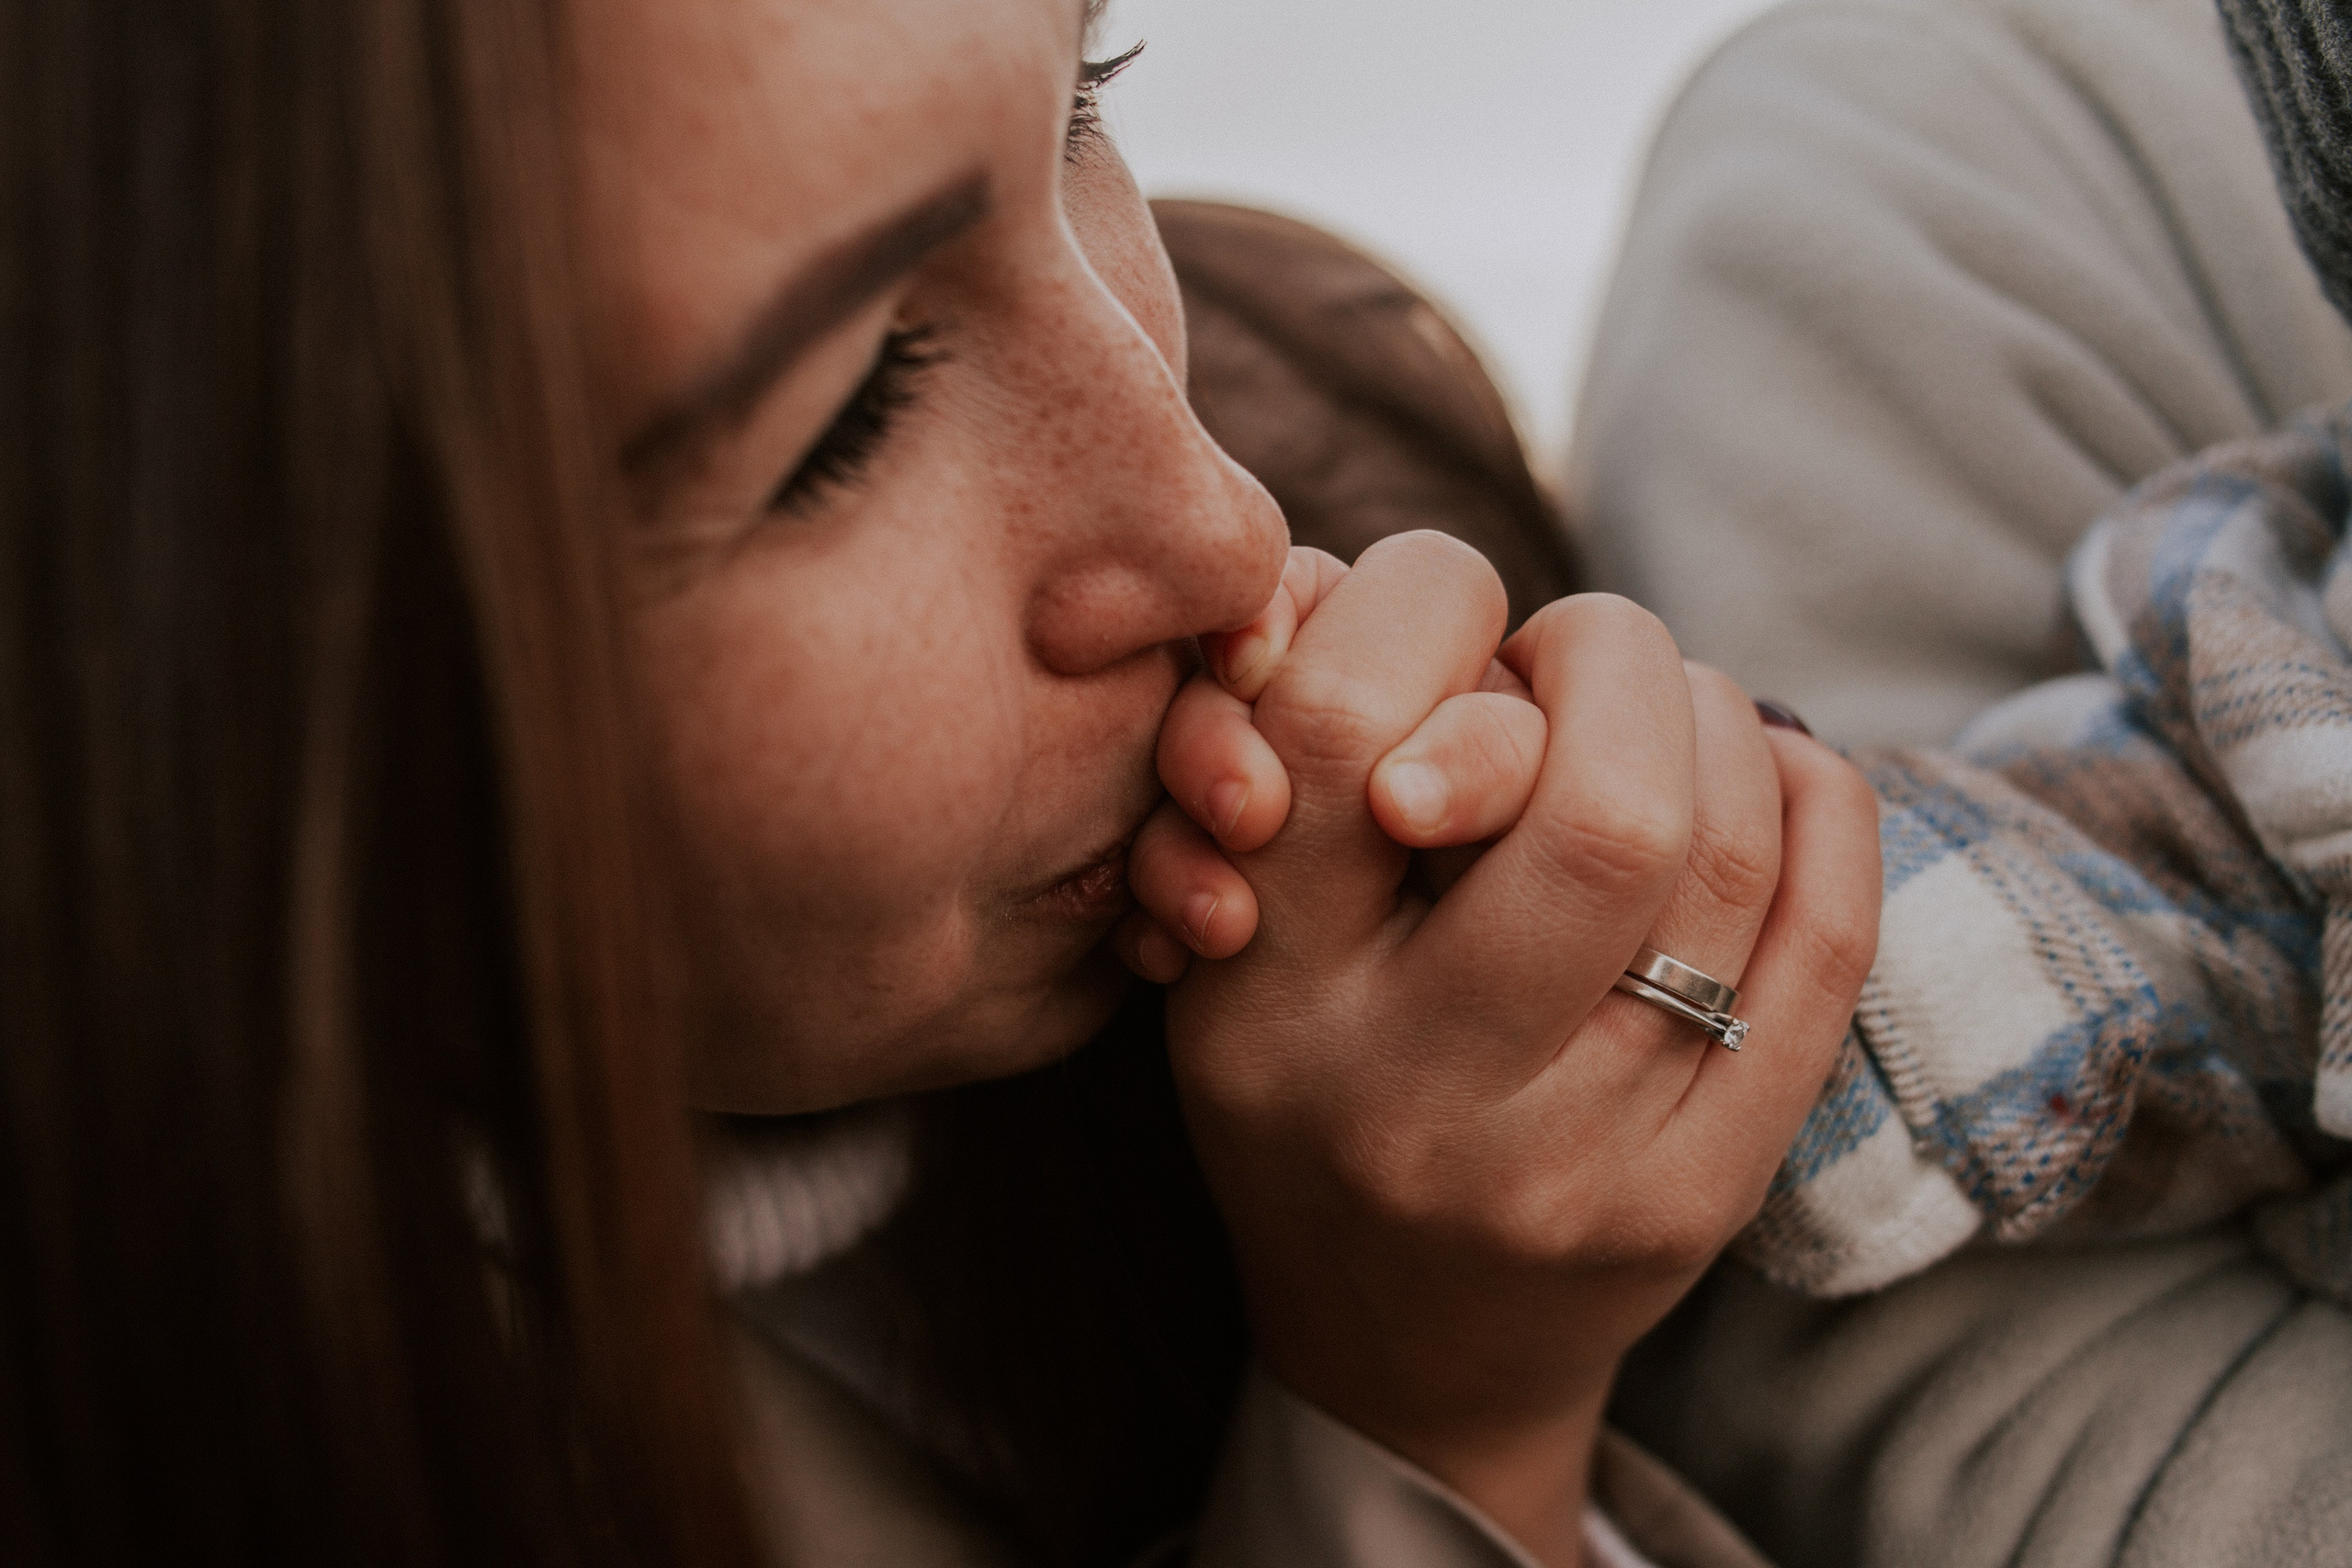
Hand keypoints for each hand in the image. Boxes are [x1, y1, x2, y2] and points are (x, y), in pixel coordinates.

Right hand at [1133, 533, 1881, 1564]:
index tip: (1451, 610)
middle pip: (1604, 802)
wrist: (1404, 1351)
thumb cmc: (1310, 1098)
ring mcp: (1580, 1163)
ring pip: (1730, 852)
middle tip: (1584, 650)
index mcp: (1264, 1001)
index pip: (1350, 728)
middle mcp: (1419, 1096)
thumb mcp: (1242, 945)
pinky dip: (1819, 804)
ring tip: (1663, 713)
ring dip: (1714, 717)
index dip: (1425, 605)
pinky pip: (1824, 945)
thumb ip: (1312, 771)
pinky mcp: (1704, 1195)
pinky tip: (1773, 770)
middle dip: (1617, 654)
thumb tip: (1471, 611)